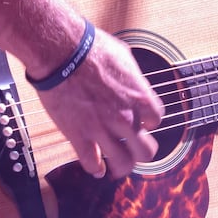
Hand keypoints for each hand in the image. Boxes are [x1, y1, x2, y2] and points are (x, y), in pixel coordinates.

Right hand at [35, 28, 164, 178]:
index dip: (149, 122)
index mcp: (139, 97)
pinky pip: (92, 164)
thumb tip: (134, 83)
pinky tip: (97, 168)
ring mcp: (103, 129)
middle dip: (142, 151)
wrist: (61, 53)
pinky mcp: (80, 136)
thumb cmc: (90, 48)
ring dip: (122, 167)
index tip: (142, 122)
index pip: (156, 120)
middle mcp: (125, 117)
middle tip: (134, 149)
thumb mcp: (123, 56)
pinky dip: (95, 169)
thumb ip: (132, 77)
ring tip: (118, 167)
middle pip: (146, 151)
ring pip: (122, 163)